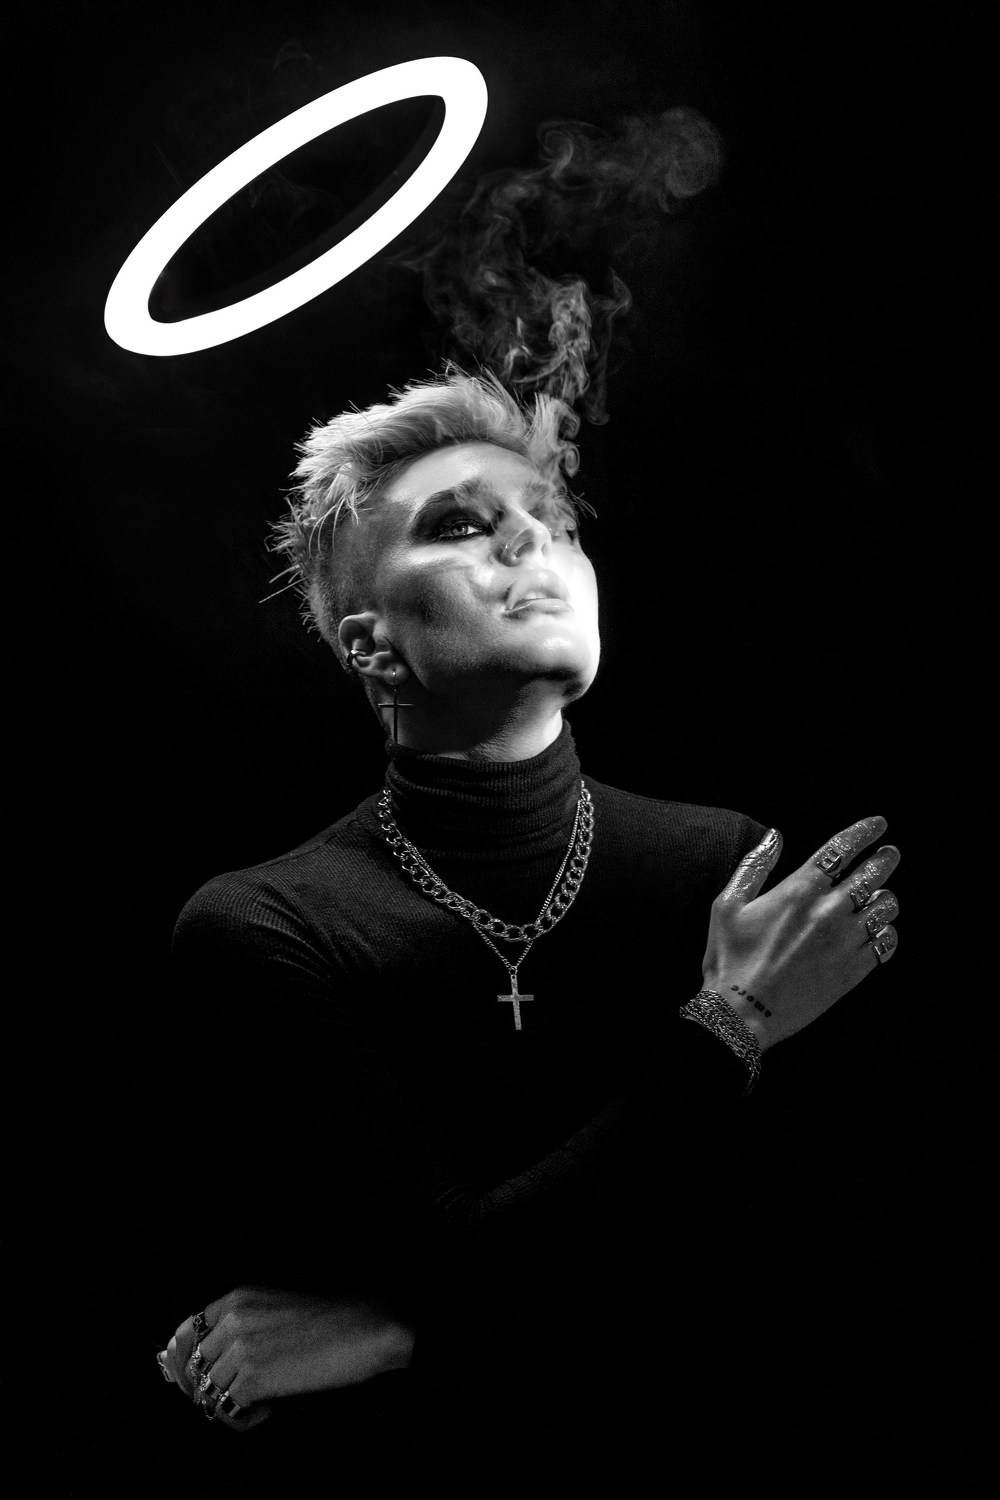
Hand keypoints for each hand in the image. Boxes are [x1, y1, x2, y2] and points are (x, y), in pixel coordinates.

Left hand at [158, 1287, 414, 1427]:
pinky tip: (269, 1409)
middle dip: (207, 1388)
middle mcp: (233, 1320)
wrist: (359, 1331)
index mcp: (237, 1299)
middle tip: (235, 1397)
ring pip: (210, 1391)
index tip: (189, 1382)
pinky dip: (245, 1417)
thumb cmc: (325, 1322)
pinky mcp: (253, 1378)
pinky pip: (229, 1409)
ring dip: (229, 1403)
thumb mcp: (274, 1309)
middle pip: (195, 1367)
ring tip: (259, 1402)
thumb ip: (241, 1326)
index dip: (182, 1362)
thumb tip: (208, 1362)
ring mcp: (241, 1348)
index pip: (186, 1332)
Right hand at [701, 816, 899, 1050]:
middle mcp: (828, 912)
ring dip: (885, 897)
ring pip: (884, 908)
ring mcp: (845, 942)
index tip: (878, 824)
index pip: (840, 850)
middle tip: (890, 854)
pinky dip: (887, 931)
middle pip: (871, 874)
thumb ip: (753, 866)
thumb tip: (774, 836)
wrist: (743, 1012)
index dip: (863, 832)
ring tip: (881, 896)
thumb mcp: (727, 905)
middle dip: (884, 859)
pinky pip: (886, 942)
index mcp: (798, 891)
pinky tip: (880, 930)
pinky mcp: (854, 970)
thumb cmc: (730, 959)